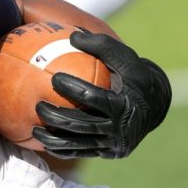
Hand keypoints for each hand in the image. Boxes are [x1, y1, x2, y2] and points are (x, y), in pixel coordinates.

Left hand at [33, 31, 170, 158]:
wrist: (154, 107)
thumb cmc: (134, 76)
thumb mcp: (126, 58)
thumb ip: (102, 46)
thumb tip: (72, 35)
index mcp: (125, 105)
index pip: (95, 98)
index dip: (73, 89)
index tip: (55, 78)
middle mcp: (119, 128)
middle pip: (81, 125)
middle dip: (56, 116)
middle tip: (38, 105)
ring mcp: (112, 144)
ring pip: (77, 143)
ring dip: (52, 138)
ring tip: (33, 129)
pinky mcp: (106, 153)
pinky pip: (79, 152)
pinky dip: (60, 148)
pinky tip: (43, 141)